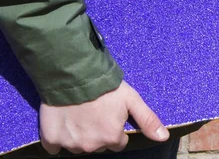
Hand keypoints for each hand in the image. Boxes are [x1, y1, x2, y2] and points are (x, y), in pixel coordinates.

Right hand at [39, 81, 168, 154]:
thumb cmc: (106, 87)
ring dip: (80, 134)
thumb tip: (163, 137)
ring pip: (78, 145)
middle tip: (96, 112)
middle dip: (99, 132)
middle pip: (98, 145)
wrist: (74, 75)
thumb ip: (148, 120)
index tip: (111, 115)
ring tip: (81, 113)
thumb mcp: (132, 100)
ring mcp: (70, 144)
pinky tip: (64, 121)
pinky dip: (58, 137)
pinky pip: (54, 146)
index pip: (117, 143)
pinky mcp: (51, 139)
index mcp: (111, 137)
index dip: (115, 128)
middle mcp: (91, 145)